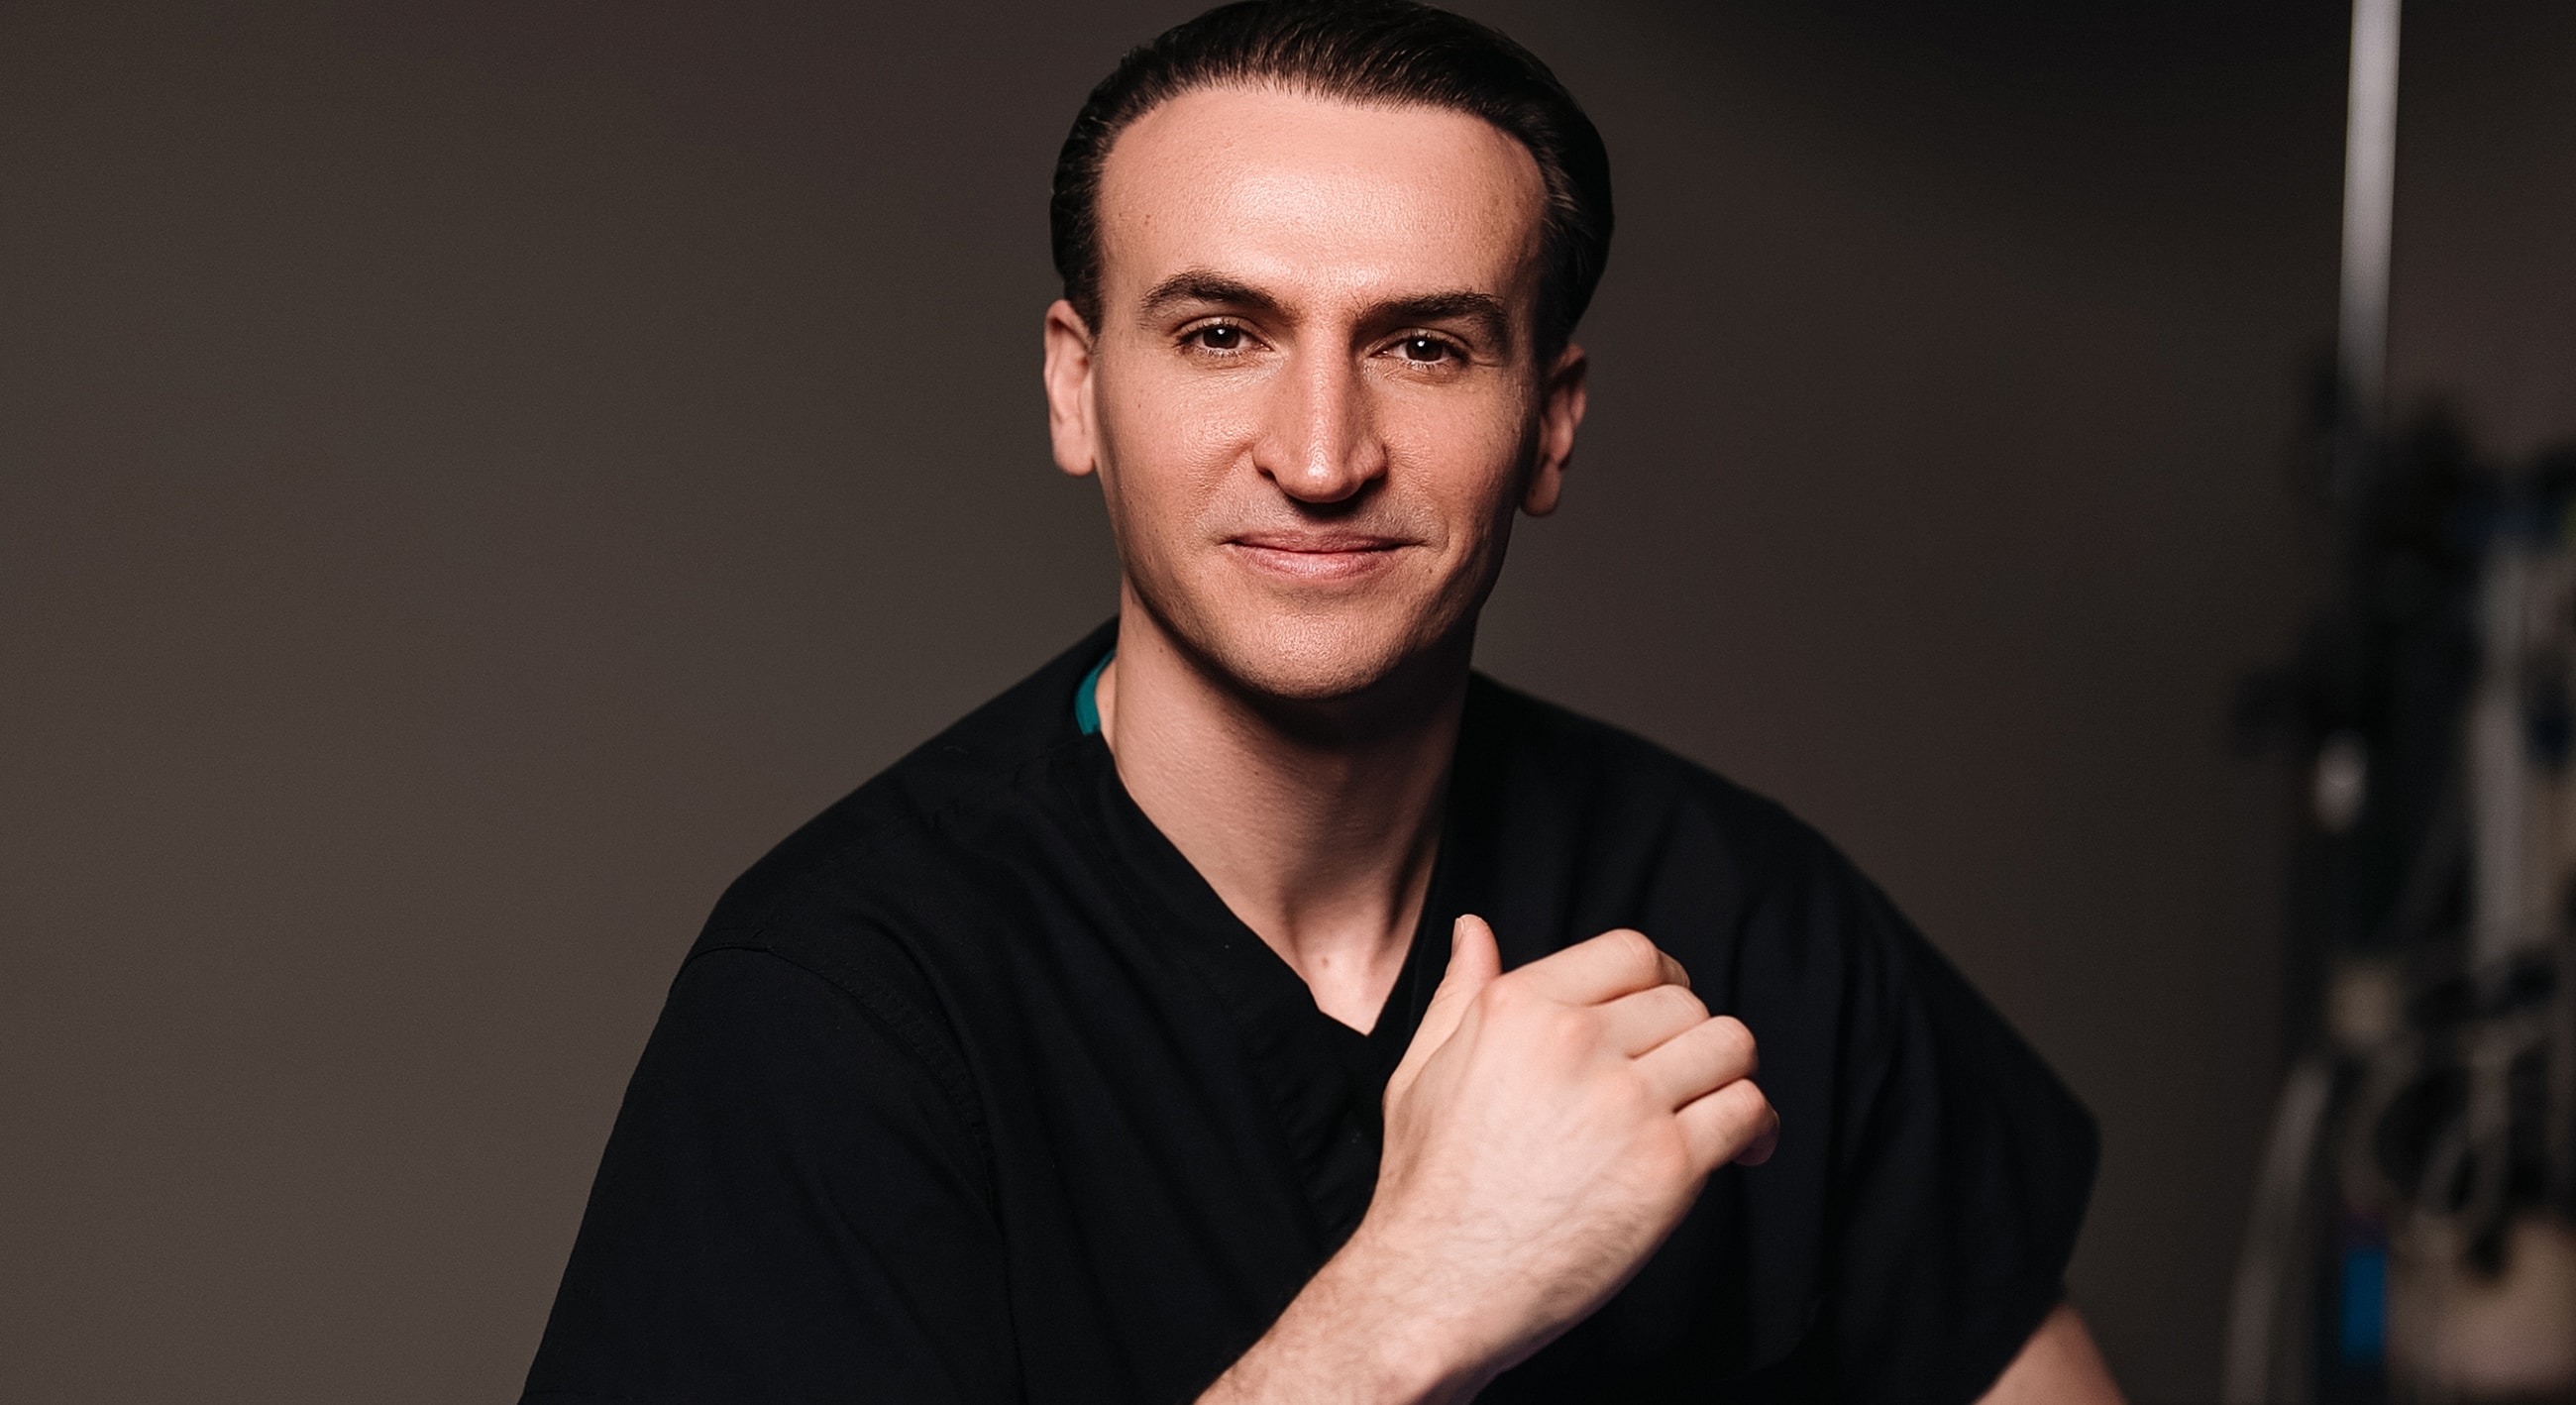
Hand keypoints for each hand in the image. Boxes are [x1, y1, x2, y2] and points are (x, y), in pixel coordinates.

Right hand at [1363, 915, 1776, 1386]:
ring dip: (1729, 1077)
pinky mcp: (1667, 1165)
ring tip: (1716, 1110)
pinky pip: (1747, 1110)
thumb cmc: (1428, 1188)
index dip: (1661, 983)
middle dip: (1692, 1040)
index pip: (1633, 953)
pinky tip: (1741, 1149)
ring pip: (1730, 1046)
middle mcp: (1575, 1039)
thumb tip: (1475, 930)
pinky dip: (1757, 1128)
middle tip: (1684, 1081)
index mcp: (1519, 1005)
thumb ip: (1460, 993)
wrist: (1435, 1286)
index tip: (1662, 1020)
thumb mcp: (1423, 1069)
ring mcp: (1626, 1101)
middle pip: (1687, 1002)